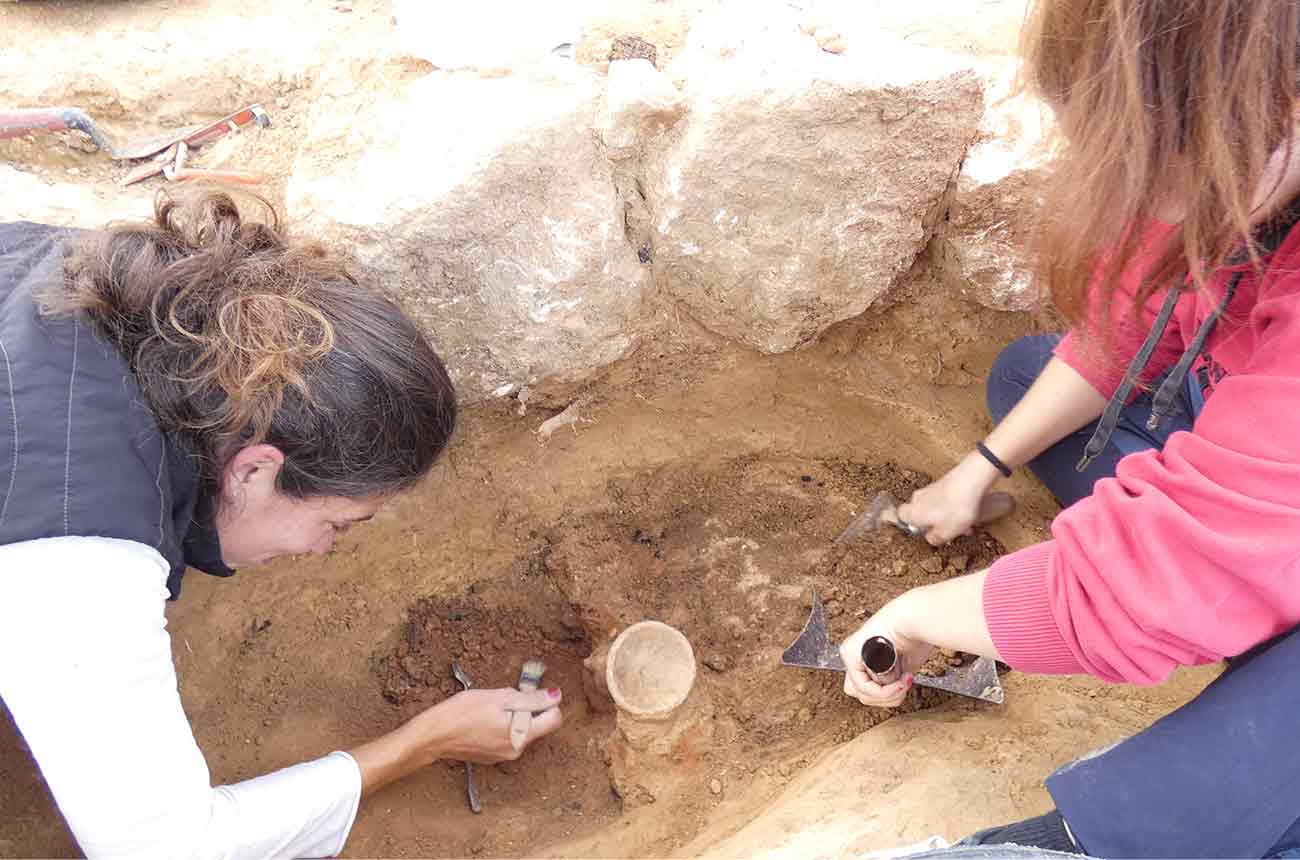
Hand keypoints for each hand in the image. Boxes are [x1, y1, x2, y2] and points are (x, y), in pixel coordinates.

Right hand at [412, 687, 563, 763]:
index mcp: (521, 735)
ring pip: (521, 729)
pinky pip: (507, 737)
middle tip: (503, 698)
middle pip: (537, 725)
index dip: (548, 703)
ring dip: (513, 716)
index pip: (554, 720)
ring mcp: (503, 756)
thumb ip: (532, 699)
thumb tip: (556, 696)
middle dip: (526, 708)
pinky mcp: (492, 756)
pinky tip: (483, 719)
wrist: (433, 736)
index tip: (532, 694)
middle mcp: (516, 750)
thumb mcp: (499, 698)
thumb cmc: (462, 713)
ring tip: (490, 708)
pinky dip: (502, 726)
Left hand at [840, 593, 933, 707]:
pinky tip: (900, 679)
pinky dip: (885, 690)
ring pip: (863, 694)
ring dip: (889, 693)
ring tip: (903, 680)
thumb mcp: (902, 667)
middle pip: (863, 695)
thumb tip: (889, 697)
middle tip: (904, 685)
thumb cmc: (916, 637)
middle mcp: (853, 655)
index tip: (906, 682)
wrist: (916, 618)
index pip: (867, 691)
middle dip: (887, 697)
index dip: (889, 695)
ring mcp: (849, 653)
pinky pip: (864, 687)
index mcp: (863, 657)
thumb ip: (891, 681)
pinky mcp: (850, 653)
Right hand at [897, 452, 1000, 545]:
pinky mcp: (944, 484)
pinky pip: (946, 501)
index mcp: (912, 511)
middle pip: (921, 514)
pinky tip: (967, 514)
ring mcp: (930, 489)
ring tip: (964, 525)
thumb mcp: (944, 534)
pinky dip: (954, 508)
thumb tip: (931, 539)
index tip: (924, 533)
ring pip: (935, 508)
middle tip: (948, 532)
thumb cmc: (954, 508)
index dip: (913, 527)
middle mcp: (917, 499)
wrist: (969, 483)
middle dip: (935, 524)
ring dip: (947, 518)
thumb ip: (934, 539)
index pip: (901, 518)